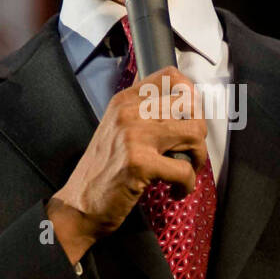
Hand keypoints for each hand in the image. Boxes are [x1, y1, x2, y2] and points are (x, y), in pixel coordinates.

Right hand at [48, 66, 208, 262]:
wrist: (81, 203)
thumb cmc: (104, 168)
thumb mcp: (118, 128)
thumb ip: (144, 113)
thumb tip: (187, 105)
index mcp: (124, 100)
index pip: (170, 76)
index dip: (191, 95)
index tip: (191, 117)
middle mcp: (128, 112)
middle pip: (189, 105)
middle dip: (199, 132)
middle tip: (189, 151)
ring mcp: (133, 136)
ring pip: (194, 133)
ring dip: (198, 157)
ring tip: (186, 169)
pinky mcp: (139, 164)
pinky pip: (185, 170)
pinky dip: (187, 186)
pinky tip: (174, 191)